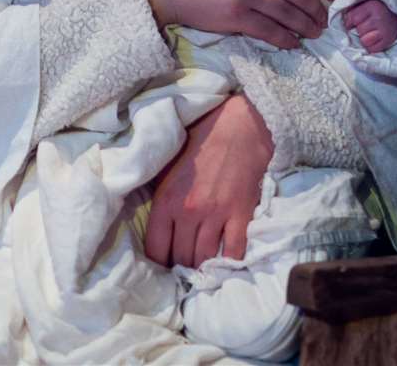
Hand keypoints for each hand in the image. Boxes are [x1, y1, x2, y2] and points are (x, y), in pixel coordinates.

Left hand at [145, 95, 272, 268]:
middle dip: (180, 269)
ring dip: (202, 268)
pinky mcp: (241, 215)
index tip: (162, 266)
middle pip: (181, 259)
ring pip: (205, 259)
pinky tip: (224, 265)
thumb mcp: (168, 165)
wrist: (240, 126)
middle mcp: (189, 212)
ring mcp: (217, 215)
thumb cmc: (201, 140)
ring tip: (201, 270)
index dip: (157, 264)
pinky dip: (229, 263)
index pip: (156, 249)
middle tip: (182, 270)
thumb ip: (160, 196)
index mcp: (167, 200)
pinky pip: (234, 252)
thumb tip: (155, 225)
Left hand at [344, 0, 396, 53]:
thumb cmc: (379, 7)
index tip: (352, 22)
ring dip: (364, 39)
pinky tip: (375, 39)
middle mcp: (379, 18)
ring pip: (364, 41)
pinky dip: (371, 46)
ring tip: (370, 33)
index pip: (352, 18)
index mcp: (372, 6)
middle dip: (359, 29)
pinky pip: (373, 49)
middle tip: (366, 25)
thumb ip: (352, 7)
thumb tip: (337, 19)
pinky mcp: (389, 40)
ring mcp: (385, 30)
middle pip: (358, 30)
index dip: (349, 22)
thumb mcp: (366, 1)